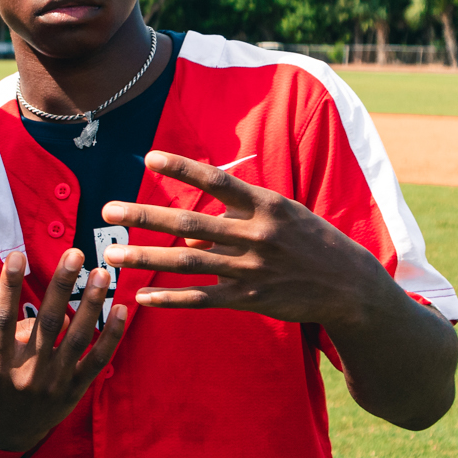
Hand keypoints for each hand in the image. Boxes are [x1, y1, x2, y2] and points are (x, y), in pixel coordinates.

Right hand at [0, 250, 126, 452]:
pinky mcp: (74, 391)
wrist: (6, 434)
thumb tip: (27, 311)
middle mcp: (27, 372)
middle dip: (61, 284)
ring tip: (101, 273)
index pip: (3, 317)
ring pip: (77, 337)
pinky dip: (112, 335)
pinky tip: (121, 310)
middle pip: (47, 321)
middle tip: (74, 254)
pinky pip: (98, 360)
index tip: (17, 255)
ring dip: (91, 302)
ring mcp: (54, 383)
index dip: (8, 285)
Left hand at [100, 152, 397, 330]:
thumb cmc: (308, 241)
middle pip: (190, 223)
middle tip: (107, 210)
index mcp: (266, 205)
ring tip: (111, 256)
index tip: (148, 158)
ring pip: (188, 262)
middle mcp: (256, 235)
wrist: (350, 285)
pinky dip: (170, 299)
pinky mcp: (249, 298)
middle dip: (145, 216)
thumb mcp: (280, 216)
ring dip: (145, 259)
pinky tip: (141, 298)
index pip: (217, 181)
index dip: (182, 168)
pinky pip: (201, 299)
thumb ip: (234, 217)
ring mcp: (251, 268)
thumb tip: (187, 234)